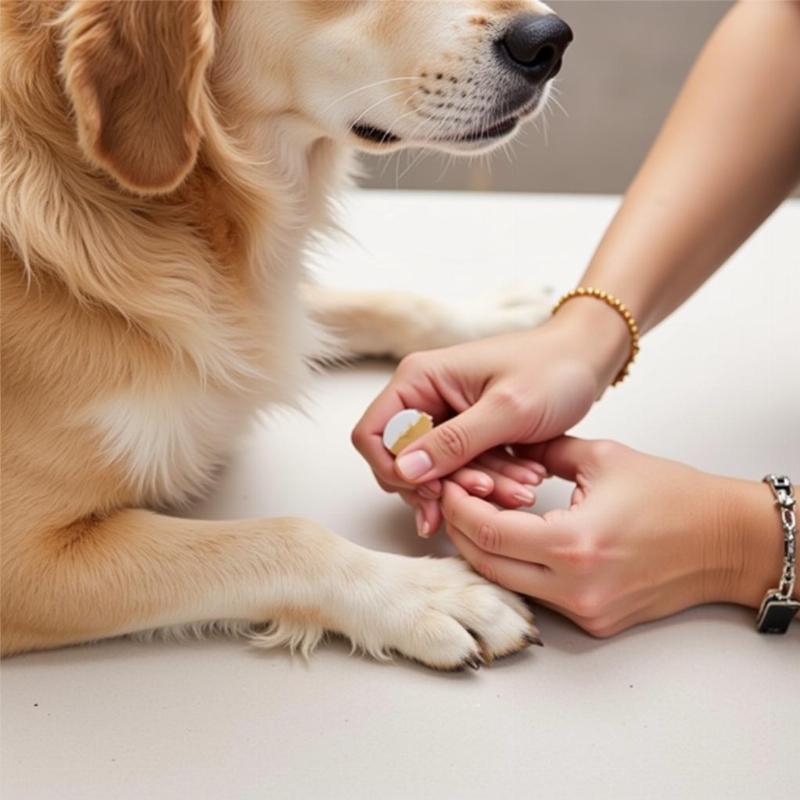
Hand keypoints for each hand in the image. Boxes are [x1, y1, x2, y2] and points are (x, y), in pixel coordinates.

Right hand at [352, 299, 629, 533]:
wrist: (590, 359)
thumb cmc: (553, 369)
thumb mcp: (507, 409)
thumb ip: (454, 442)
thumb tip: (404, 471)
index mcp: (420, 379)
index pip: (372, 434)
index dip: (392, 469)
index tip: (432, 490)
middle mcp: (425, 398)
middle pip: (404, 461)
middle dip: (446, 484)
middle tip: (489, 496)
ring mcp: (446, 418)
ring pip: (438, 472)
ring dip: (476, 487)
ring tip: (523, 490)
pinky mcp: (467, 434)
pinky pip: (464, 470)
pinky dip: (491, 481)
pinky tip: (525, 481)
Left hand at [441, 437, 783, 636]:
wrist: (725, 541)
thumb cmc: (673, 496)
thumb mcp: (602, 457)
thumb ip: (545, 450)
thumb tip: (505, 444)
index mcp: (574, 544)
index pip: (488, 533)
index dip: (459, 508)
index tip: (449, 484)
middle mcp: (575, 587)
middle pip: (487, 565)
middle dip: (460, 530)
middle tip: (451, 499)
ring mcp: (585, 610)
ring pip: (507, 583)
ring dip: (485, 550)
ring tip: (476, 515)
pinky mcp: (594, 620)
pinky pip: (537, 594)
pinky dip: (517, 567)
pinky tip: (514, 538)